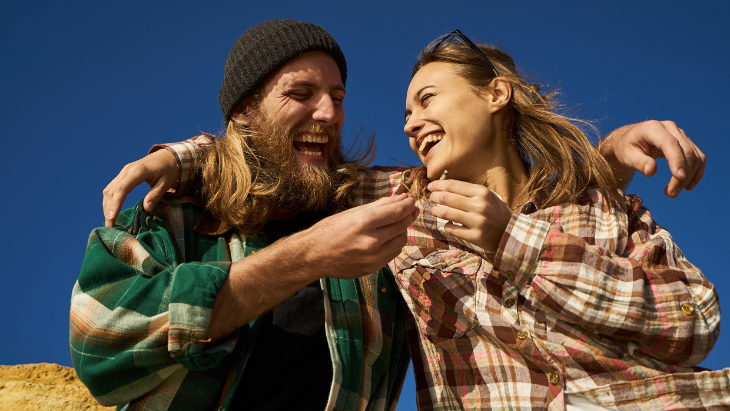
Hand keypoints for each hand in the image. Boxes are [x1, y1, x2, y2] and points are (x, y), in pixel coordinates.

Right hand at [102, 149, 178, 226]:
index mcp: (138, 171)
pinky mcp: (124, 174)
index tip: (112, 217)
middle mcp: (127, 170)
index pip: (122, 189)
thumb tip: (147, 209)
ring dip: (107, 205)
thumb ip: (155, 195)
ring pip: (109, 189)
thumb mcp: (166, 182)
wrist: (168, 156)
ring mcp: (124, 172)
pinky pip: (112, 187)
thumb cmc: (169, 169)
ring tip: (109, 221)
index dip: (115, 204)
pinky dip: (110, 199)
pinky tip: (111, 210)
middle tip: (110, 226)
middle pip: (112, 191)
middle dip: (109, 209)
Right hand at [301, 194, 417, 278]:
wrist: (314, 255)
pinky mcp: (373, 268)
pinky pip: (393, 253)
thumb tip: (401, 198)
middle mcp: (371, 240)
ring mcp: (373, 257)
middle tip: (409, 209)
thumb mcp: (353, 212)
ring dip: (402, 230)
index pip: (397, 212)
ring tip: (396, 223)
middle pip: (402, 226)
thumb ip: (379, 206)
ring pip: (401, 240)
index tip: (412, 199)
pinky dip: (394, 243)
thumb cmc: (331, 229)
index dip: (408, 204)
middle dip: (408, 215)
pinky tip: (387, 238)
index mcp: (364, 222)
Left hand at [427, 180, 512, 251]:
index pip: (454, 185)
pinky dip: (446, 226)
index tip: (431, 186)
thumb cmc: (496, 212)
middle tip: (431, 198)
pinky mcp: (475, 236)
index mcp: (482, 192)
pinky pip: (452, 229)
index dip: (438, 185)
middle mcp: (479, 206)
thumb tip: (444, 187)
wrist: (511, 233)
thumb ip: (468, 192)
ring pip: (446, 213)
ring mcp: (477, 222)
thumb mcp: (487, 196)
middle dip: (434, 197)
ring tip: (435, 210)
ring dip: (436, 211)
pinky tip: (448, 224)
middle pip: (447, 198)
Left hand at [599, 120, 704, 197]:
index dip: (677, 160)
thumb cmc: (626, 148)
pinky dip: (696, 172)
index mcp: (653, 128)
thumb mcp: (626, 156)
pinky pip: (698, 157)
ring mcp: (679, 133)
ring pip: (694, 155)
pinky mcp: (685, 141)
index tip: (679, 178)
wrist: (629, 140)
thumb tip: (651, 171)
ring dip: (689, 176)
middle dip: (682, 175)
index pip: (670, 143)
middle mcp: (669, 128)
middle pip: (685, 151)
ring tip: (673, 193)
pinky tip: (688, 186)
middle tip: (671, 194)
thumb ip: (638, 163)